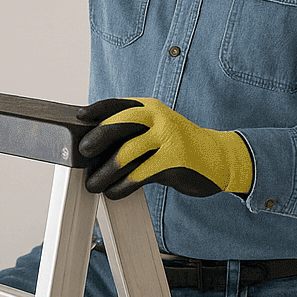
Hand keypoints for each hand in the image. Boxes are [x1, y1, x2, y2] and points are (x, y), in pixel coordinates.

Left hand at [76, 98, 253, 199]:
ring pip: (127, 153)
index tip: (78, 119)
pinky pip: (140, 174)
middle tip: (82, 153)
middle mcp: (159, 119)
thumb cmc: (179, 145)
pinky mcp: (173, 161)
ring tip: (93, 184)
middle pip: (120, 124)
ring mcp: (168, 139)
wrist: (218, 157)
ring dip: (105, 172)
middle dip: (97, 138)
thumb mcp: (158, 129)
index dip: (96, 110)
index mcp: (151, 108)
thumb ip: (132, 131)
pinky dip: (123, 186)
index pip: (118, 105)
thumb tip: (94, 143)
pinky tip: (114, 192)